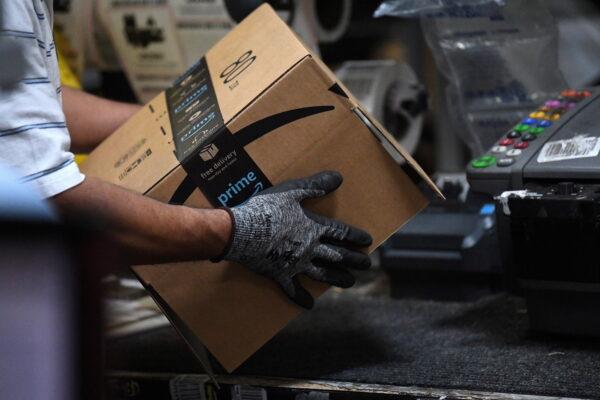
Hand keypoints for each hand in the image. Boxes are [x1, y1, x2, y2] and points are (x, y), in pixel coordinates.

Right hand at [220, 171, 372, 308]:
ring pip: (322, 274)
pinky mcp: (280, 274)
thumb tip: (339, 177)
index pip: (341, 232)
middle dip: (354, 260)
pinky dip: (302, 298)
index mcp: (313, 228)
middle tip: (366, 265)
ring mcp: (296, 264)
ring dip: (338, 278)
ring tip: (350, 282)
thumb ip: (315, 185)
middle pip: (338, 255)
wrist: (242, 232)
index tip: (367, 241)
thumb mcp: (292, 191)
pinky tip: (310, 305)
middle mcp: (309, 248)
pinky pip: (293, 290)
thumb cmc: (266, 209)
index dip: (355, 236)